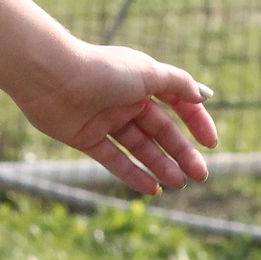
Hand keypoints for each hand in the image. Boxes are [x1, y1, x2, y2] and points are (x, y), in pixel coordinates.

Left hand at [11, 42, 218, 196]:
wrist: (50, 77)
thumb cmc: (101, 71)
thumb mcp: (147, 73)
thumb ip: (177, 84)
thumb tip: (204, 95)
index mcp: (142, 81)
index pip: (177, 104)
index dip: (197, 122)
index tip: (211, 143)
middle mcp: (124, 100)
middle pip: (160, 131)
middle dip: (182, 152)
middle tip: (200, 175)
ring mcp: (105, 120)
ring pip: (139, 147)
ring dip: (161, 165)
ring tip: (179, 183)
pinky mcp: (85, 138)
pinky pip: (113, 159)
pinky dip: (132, 174)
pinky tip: (152, 189)